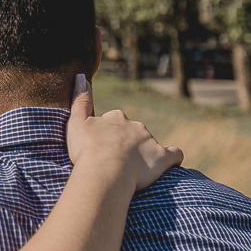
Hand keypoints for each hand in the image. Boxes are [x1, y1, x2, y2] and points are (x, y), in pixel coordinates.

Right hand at [66, 75, 183, 191]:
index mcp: (116, 117)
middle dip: (126, 143)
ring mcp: (150, 141)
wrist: (104, 174)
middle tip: (114, 160)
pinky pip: (174, 154)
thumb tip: (81, 77)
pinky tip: (168, 163)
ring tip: (132, 169)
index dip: (107, 135)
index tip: (101, 148)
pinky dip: (173, 157)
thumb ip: (80, 100)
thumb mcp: (76, 123)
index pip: (114, 122)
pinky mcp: (162, 158)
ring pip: (149, 143)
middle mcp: (135, 125)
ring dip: (143, 152)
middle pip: (132, 132)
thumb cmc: (87, 150)